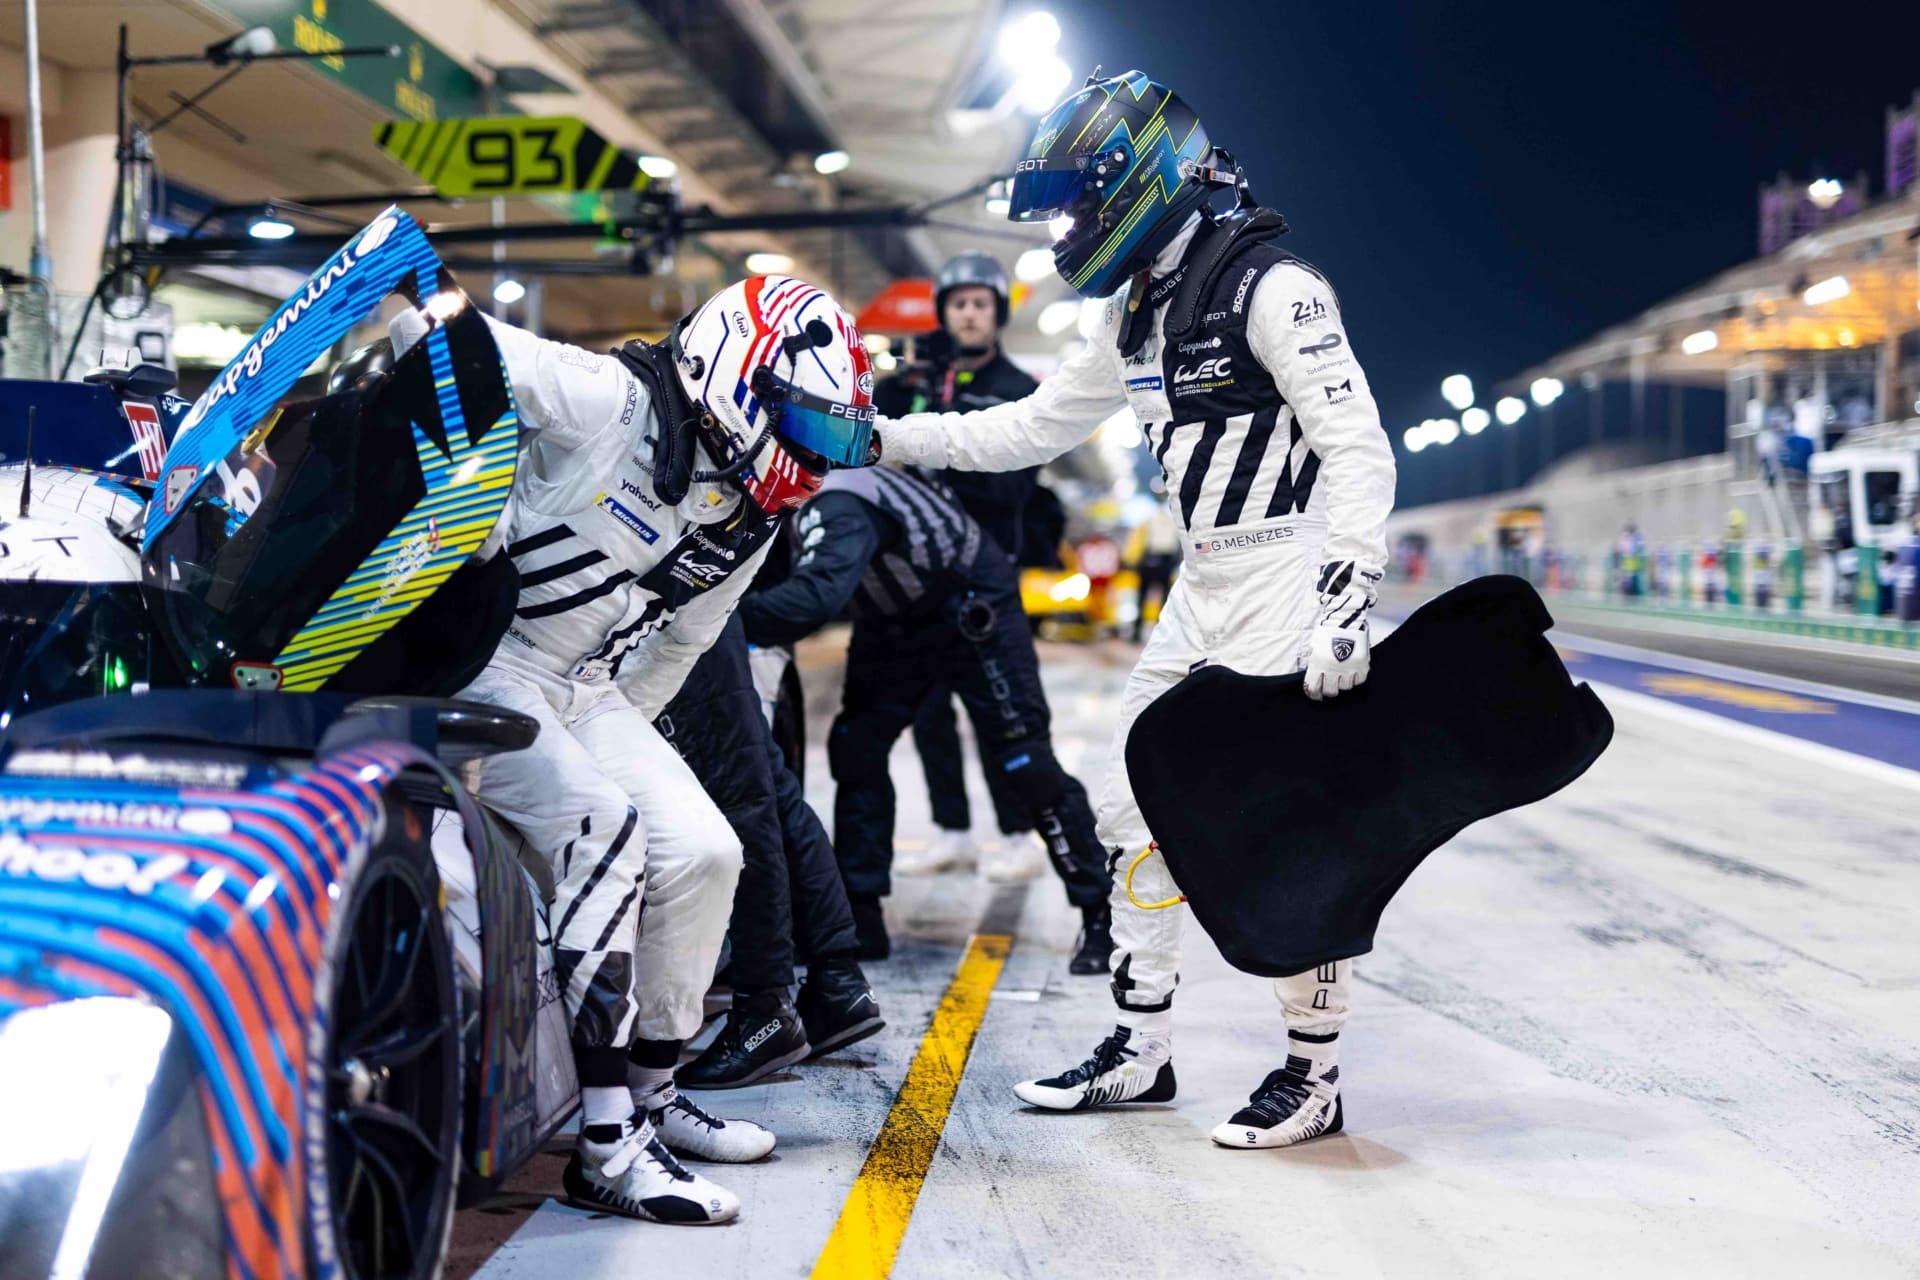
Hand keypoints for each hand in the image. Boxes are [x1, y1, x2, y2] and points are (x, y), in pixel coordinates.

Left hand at [1303, 560, 1380, 700]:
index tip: (1315, 695)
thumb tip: (1315, 679)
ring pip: (1346, 687)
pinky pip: (1359, 681)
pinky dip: (1355, 679)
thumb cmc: (1328, 630)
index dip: (1314, 694)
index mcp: (1318, 663)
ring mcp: (1349, 667)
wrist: (1346, 618)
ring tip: (1342, 676)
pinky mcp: (1362, 664)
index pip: (1313, 688)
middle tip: (1329, 687)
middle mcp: (1333, 668)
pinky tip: (1352, 672)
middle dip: (1328, 690)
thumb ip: (1315, 664)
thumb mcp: (1315, 647)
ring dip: (1342, 684)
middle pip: (1330, 691)